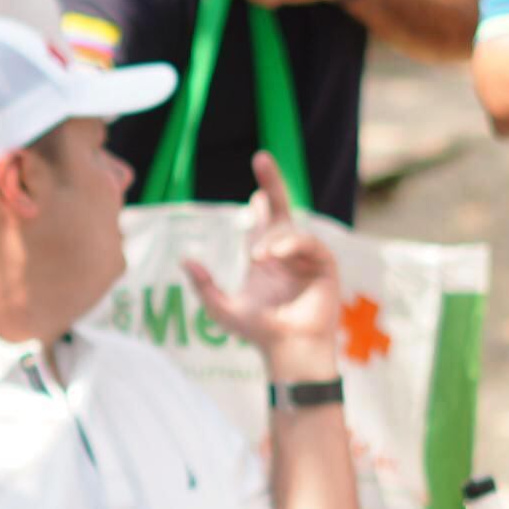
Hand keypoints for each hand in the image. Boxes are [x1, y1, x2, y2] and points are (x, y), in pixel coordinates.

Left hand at [177, 156, 344, 381]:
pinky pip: (310, 245)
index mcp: (264, 258)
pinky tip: (276, 254)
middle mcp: (286, 253)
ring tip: (260, 257)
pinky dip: (293, 246)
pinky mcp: (325, 267)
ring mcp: (306, 258)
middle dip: (272, 183)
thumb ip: (204, 285)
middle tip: (260, 158)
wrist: (287, 350)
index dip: (260, 199)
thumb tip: (183, 259)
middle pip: (281, 209)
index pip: (261, 221)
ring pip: (290, 232)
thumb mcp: (222, 309)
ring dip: (275, 240)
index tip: (251, 185)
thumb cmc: (259, 332)